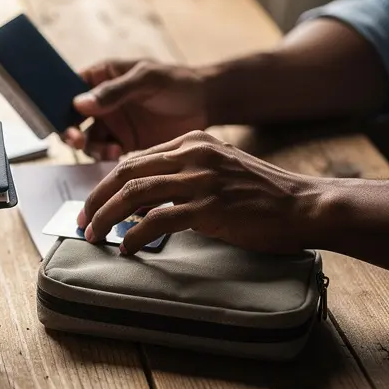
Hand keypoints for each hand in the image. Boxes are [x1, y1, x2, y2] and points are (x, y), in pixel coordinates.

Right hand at [62, 60, 209, 159]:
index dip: (58, 102)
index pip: (69, 88)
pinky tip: (116, 153)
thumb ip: (114, 91)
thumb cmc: (177, 81)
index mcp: (101, 77)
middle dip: (69, 129)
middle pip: (71, 118)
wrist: (206, 104)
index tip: (59, 116)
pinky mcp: (122, 142)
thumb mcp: (146, 79)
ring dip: (88, 146)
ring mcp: (111, 123)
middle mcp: (100, 101)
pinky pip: (103, 152)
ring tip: (107, 148)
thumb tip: (79, 103)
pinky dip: (104, 155)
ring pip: (85, 138)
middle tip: (77, 138)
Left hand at [78, 131, 322, 254]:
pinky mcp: (210, 206)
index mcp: (192, 141)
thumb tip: (137, 202)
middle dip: (96, 200)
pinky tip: (128, 248)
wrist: (306, 205)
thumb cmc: (261, 195)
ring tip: (95, 237)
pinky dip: (136, 235)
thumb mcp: (217, 171)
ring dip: (108, 218)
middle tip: (83, 223)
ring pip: (134, 195)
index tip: (91, 206)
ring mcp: (201, 179)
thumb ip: (181, 176)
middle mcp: (193, 154)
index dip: (105, 184)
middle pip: (125, 173)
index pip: (133, 159)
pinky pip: (158, 220)